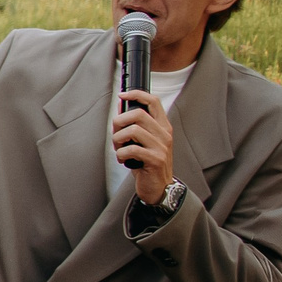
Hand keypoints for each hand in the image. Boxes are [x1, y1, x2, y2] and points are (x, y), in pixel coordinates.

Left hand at [114, 87, 176, 203]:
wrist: (159, 187)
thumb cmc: (148, 162)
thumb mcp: (143, 140)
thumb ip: (134, 123)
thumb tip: (120, 104)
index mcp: (162, 126)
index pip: (154, 101)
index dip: (137, 94)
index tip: (122, 95)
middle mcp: (164, 134)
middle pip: (138, 114)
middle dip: (119, 122)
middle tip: (116, 135)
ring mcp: (161, 147)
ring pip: (132, 130)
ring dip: (118, 140)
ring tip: (120, 149)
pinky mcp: (156, 159)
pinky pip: (131, 149)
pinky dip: (121, 154)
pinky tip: (123, 160)